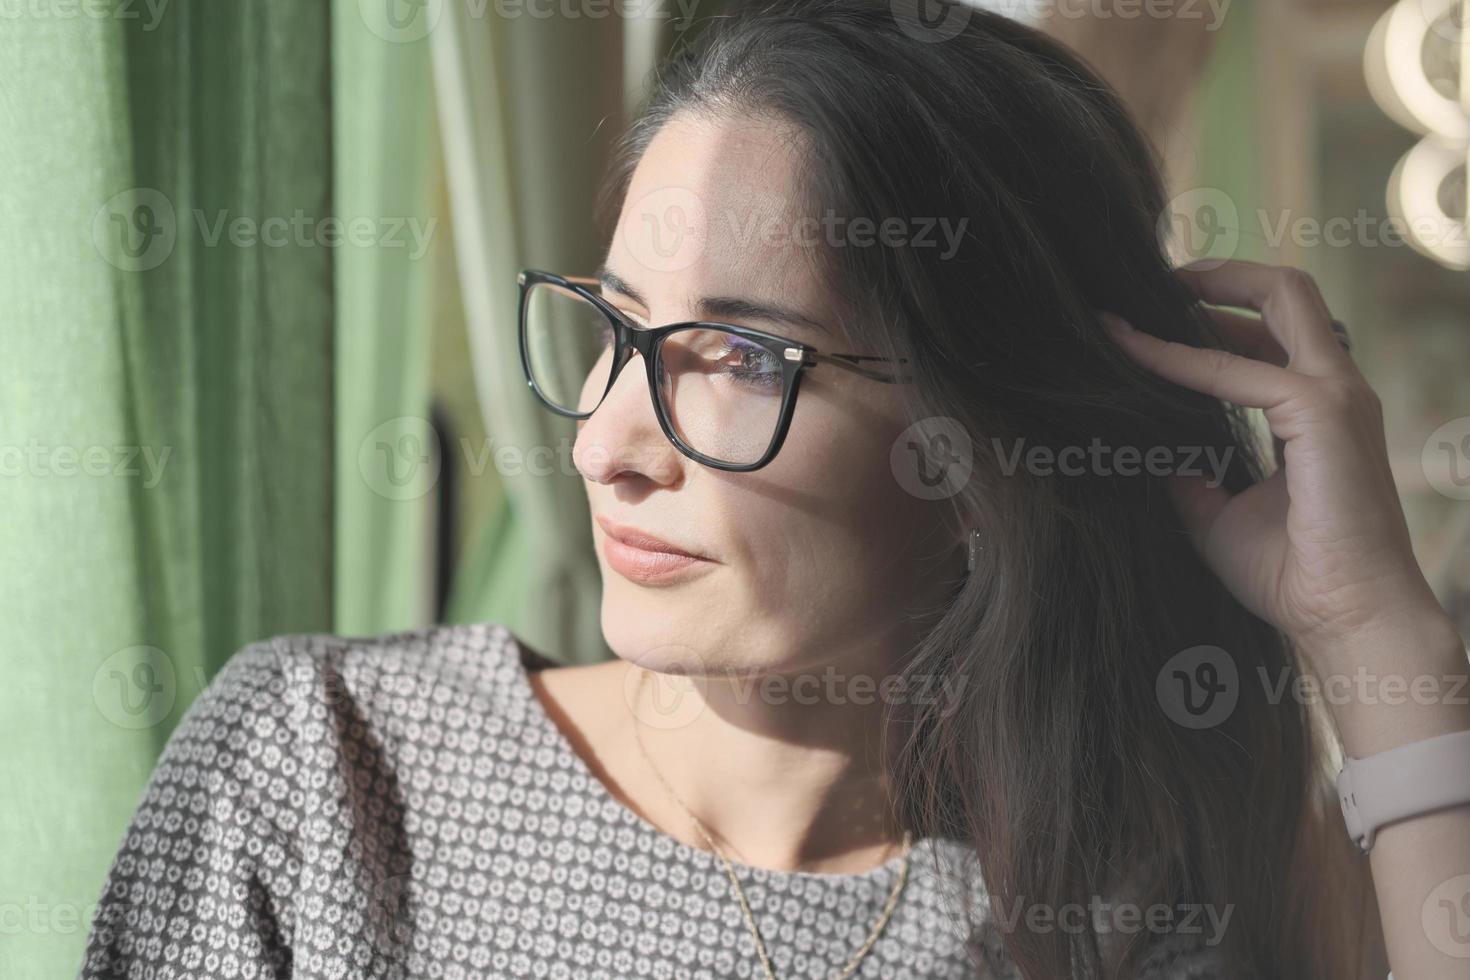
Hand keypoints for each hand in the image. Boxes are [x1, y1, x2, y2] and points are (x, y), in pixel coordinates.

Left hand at [1103, 259, 1449, 670]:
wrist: (1342, 619)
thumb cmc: (1292, 575)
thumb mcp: (1219, 513)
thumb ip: (1189, 473)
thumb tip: (1148, 447)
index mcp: (1318, 408)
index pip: (1270, 332)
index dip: (1212, 316)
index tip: (1149, 316)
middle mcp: (1335, 389)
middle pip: (1288, 293)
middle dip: (1219, 275)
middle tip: (1152, 281)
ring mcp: (1338, 394)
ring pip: (1281, 300)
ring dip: (1204, 293)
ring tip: (1137, 299)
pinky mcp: (1324, 412)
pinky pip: (1238, 369)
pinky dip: (1179, 357)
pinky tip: (1133, 353)